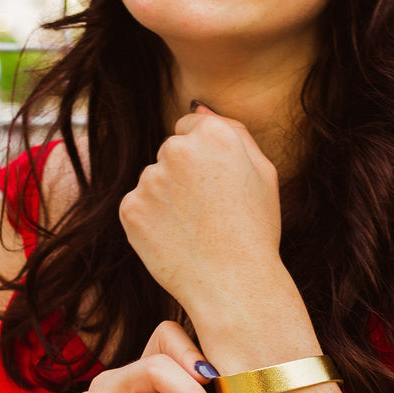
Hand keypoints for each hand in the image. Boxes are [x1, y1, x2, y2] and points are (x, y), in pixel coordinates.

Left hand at [119, 105, 284, 315]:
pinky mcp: (130, 208)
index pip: (191, 126)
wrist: (234, 285)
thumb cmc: (255, 230)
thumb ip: (234, 131)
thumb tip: (198, 107)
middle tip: (208, 212)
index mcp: (215, 134)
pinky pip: (137, 206)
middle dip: (183, 174)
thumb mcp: (263, 172)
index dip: (205, 157)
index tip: (215, 185)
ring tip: (194, 230)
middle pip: (171, 151)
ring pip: (153, 180)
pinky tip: (175, 240)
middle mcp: (178, 149)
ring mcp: (150, 179)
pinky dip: (150, 221)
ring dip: (166, 198)